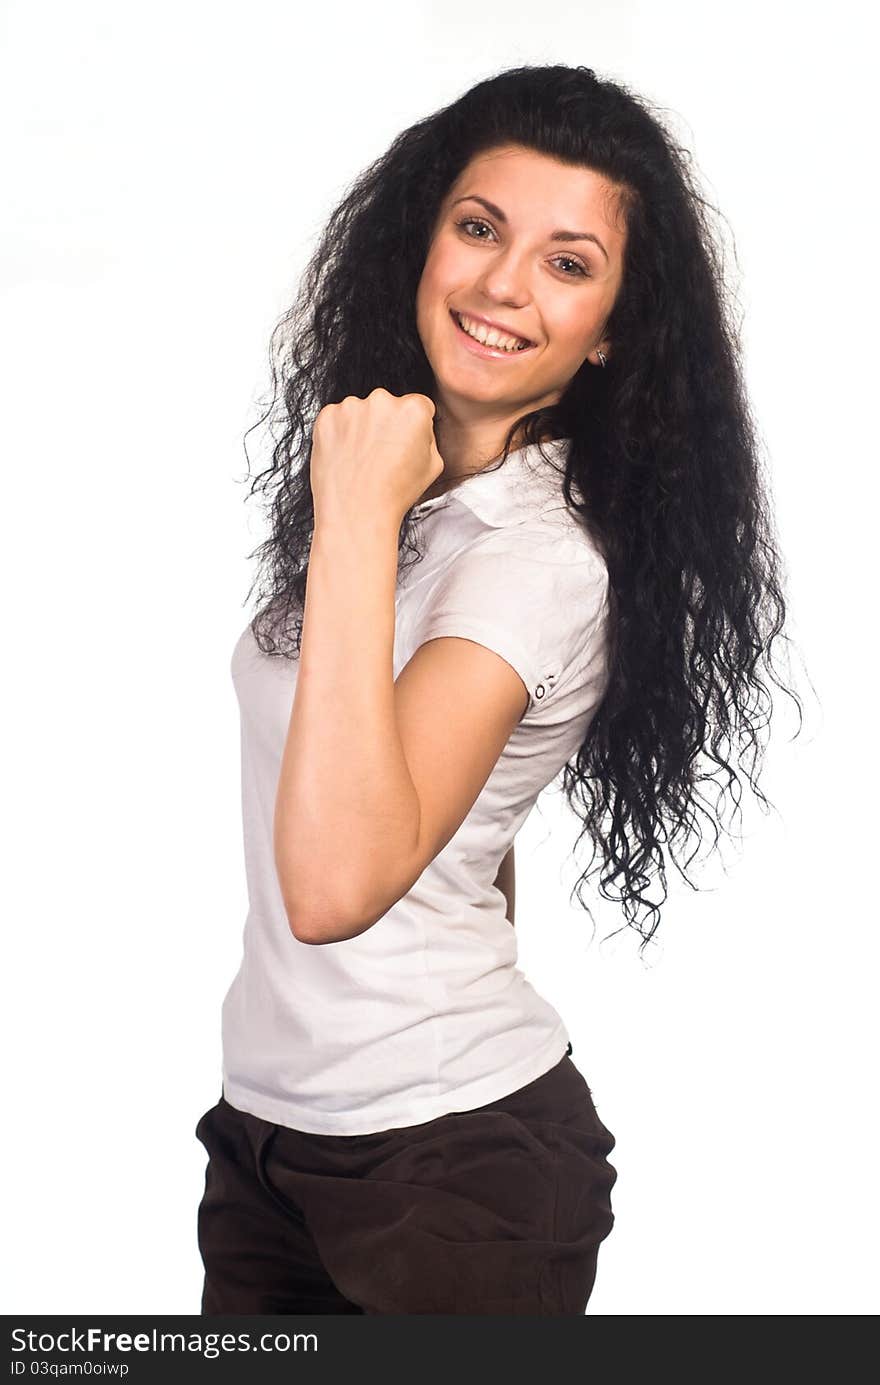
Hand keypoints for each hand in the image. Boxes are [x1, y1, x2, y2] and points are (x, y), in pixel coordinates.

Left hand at [309, 388, 444, 530]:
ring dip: (361, 428)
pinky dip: (339, 433)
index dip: (413, 427)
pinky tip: (346, 456)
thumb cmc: (393, 495)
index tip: (405, 442)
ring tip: (362, 459)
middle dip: (386, 424)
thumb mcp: (433, 466)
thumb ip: (428, 437)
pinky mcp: (327, 417)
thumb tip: (418, 429)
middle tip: (382, 454)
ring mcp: (351, 407)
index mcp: (413, 409)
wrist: (356, 513)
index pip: (418, 405)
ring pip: (360, 411)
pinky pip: (336, 418)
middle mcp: (382, 400)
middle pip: (387, 405)